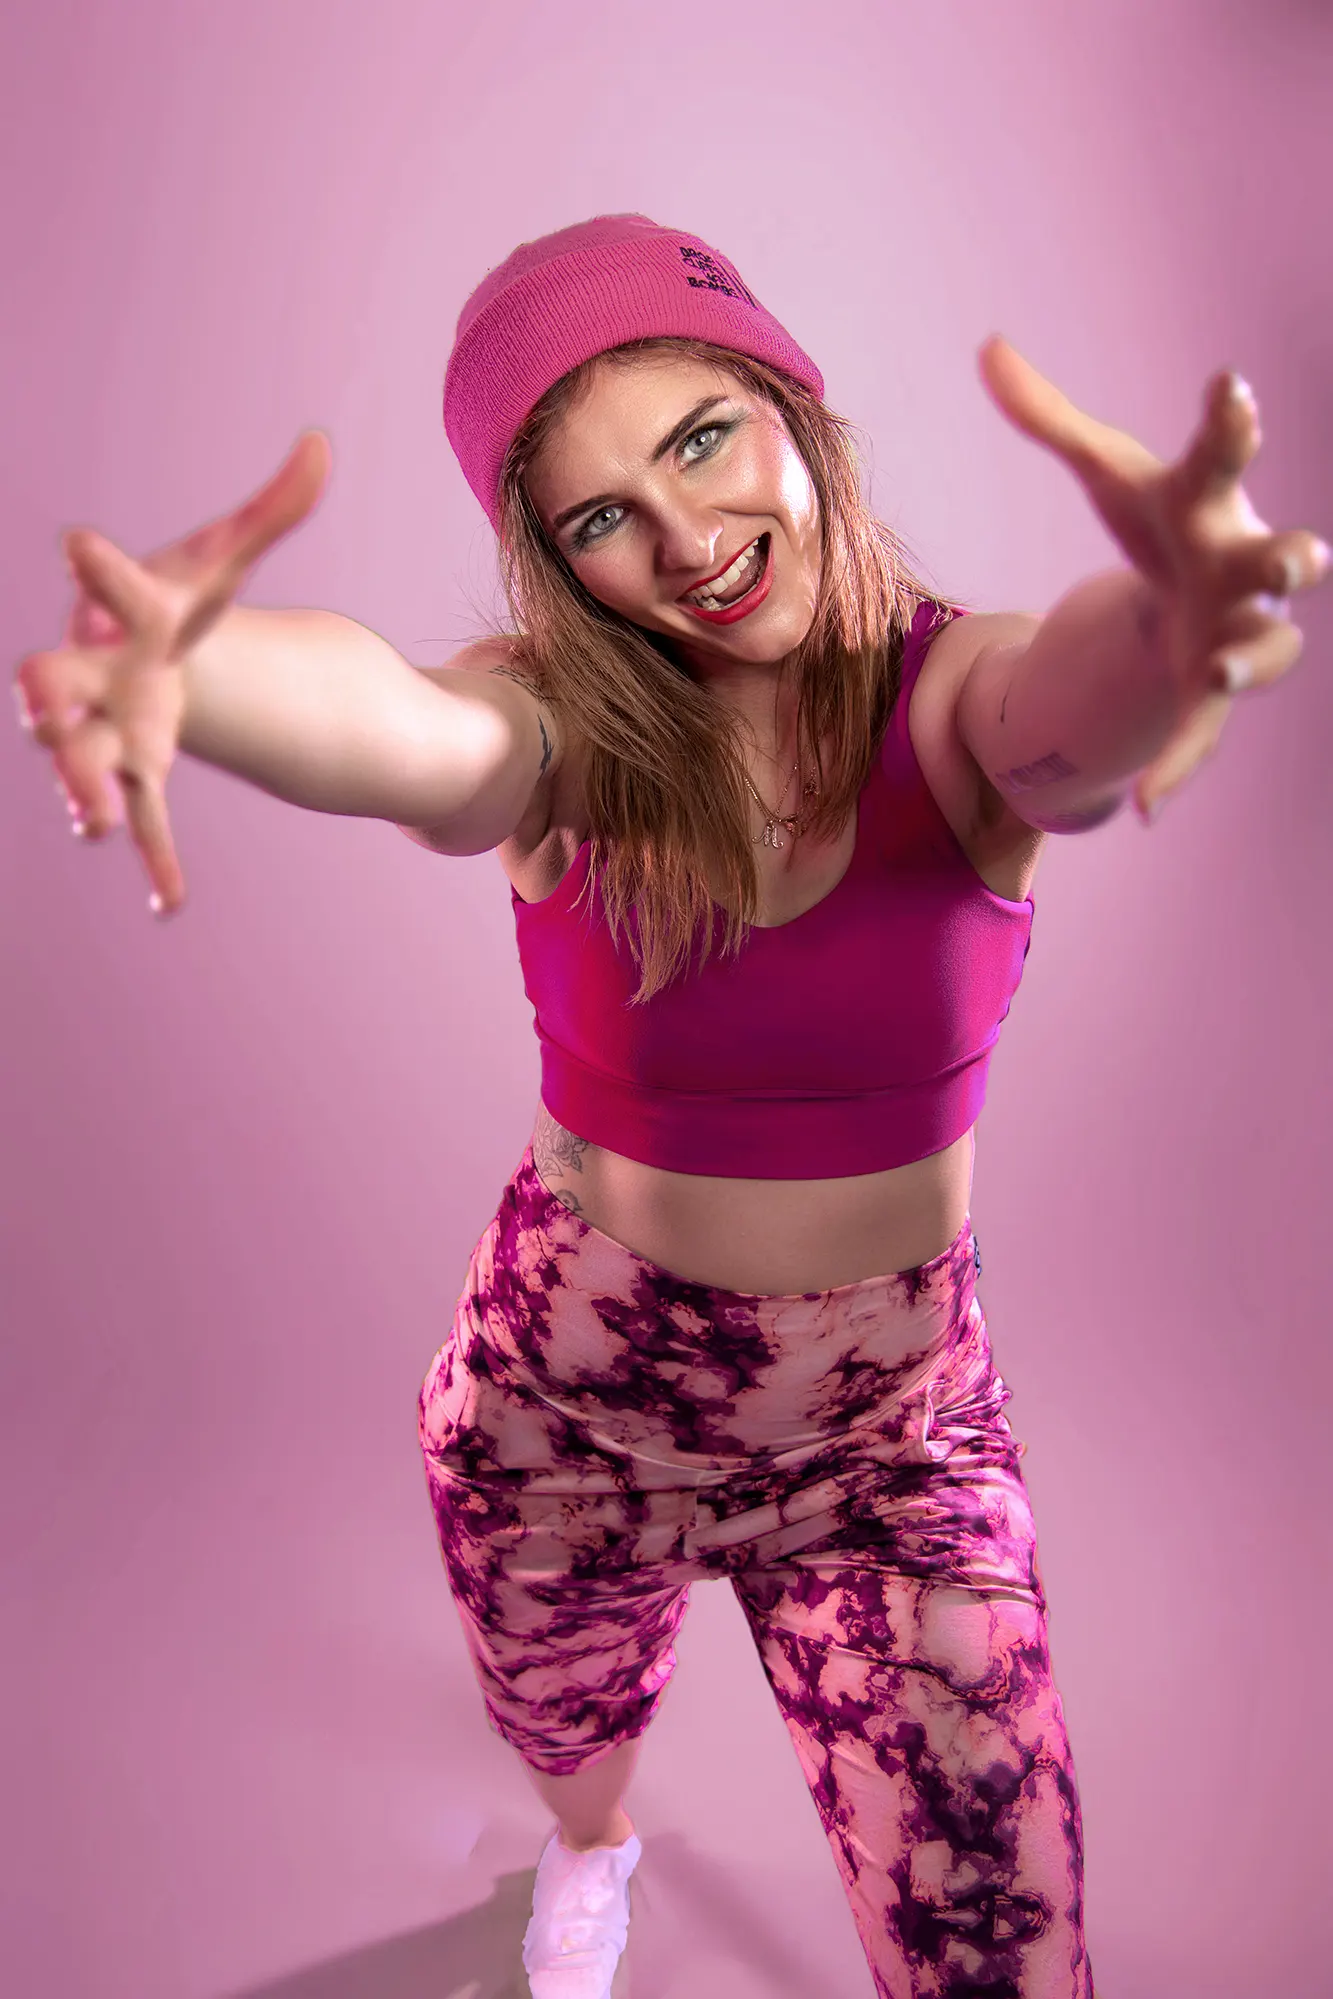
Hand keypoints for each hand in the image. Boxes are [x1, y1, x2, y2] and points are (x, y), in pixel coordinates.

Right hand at [14, 431, 330, 913]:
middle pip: (58, 686)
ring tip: (98, 823)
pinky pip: (146, 819)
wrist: (149, 649)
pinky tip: (169, 903)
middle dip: (44, 700)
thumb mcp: (225, 560)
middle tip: (33, 708)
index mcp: (122, 612)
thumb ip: (274, 511)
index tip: (76, 541)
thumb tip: (322, 445)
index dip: (98, 567)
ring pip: (87, 762)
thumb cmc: (176, 597)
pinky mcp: (140, 772)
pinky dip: (155, 860)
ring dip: (86, 790)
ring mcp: (111, 730)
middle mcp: (98, 673)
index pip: (109, 585)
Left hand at [977, 338, 1329, 819]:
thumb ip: (1050, 417)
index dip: (1231, 423)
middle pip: (1282, 559)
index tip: (1227, 386)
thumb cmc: (1162, 519)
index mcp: (1212, 501)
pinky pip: (1203, 738)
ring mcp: (1239, 632)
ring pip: (1267, 652)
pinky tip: (1146, 807)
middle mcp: (1244, 565)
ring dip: (1249, 667)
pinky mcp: (1212, 692)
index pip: (1226, 454)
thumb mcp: (1105, 471)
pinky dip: (1177, 770)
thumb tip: (988, 347)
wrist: (1187, 592)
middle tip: (1302, 556)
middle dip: (1293, 559)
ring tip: (1217, 678)